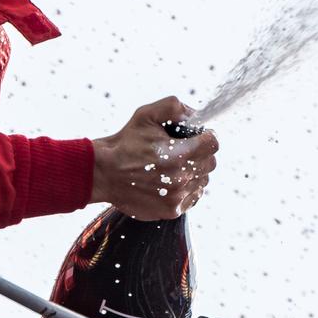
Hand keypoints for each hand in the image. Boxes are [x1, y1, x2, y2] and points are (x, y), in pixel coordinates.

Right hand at [90, 96, 218, 219]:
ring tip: (173, 166)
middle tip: (182, 150)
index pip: (213, 144)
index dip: (206, 136)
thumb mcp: (146, 115)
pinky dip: (187, 188)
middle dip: (200, 153)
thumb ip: (174, 106)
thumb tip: (194, 115)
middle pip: (210, 162)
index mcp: (179, 154)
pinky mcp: (172, 210)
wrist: (105, 173)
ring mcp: (177, 197)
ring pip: (203, 181)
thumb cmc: (125, 143)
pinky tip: (170, 181)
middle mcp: (181, 178)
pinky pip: (193, 197)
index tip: (197, 136)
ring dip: (194, 172)